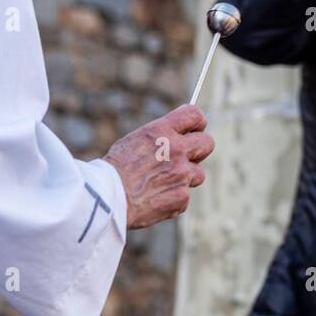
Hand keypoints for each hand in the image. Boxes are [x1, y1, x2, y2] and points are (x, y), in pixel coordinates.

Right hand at [105, 104, 214, 229]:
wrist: (107, 198)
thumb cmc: (115, 170)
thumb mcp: (136, 140)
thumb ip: (161, 137)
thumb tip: (177, 136)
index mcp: (162, 130)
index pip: (195, 116)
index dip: (198, 123)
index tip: (195, 129)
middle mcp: (176, 149)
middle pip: (207, 143)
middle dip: (199, 150)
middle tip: (188, 157)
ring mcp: (182, 174)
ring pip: (198, 174)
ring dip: (185, 178)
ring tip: (161, 183)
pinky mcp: (182, 197)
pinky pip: (185, 197)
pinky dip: (173, 200)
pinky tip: (155, 200)